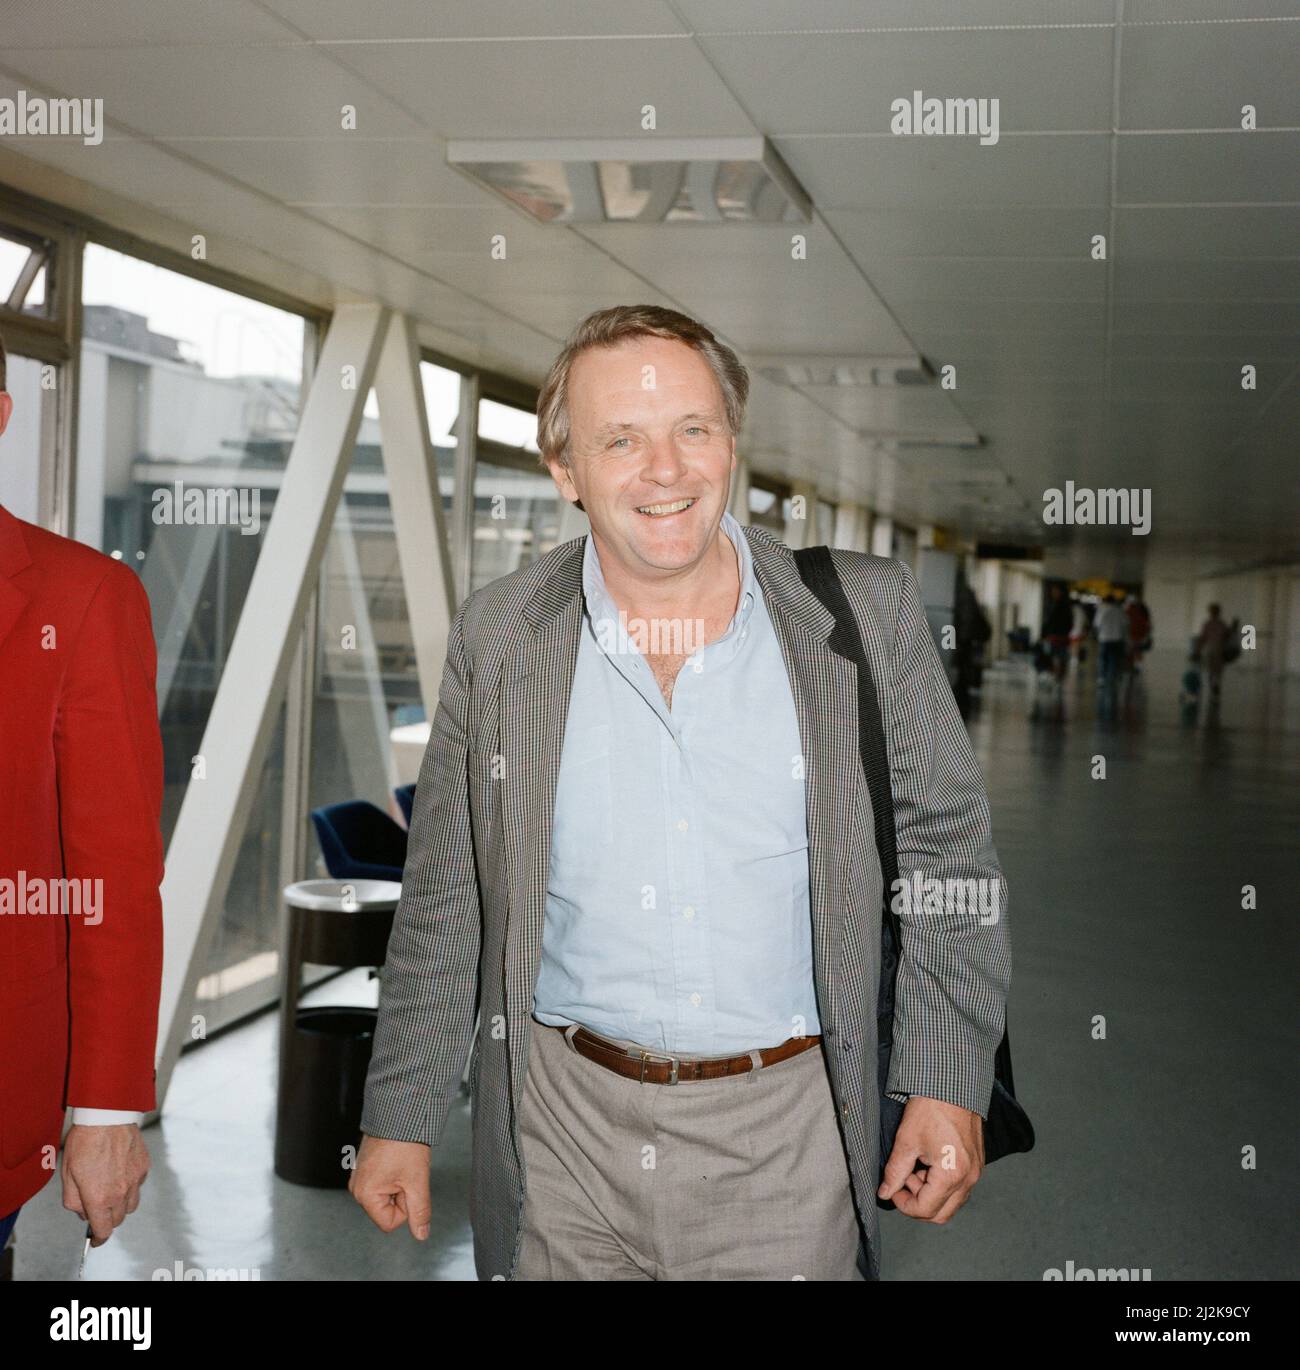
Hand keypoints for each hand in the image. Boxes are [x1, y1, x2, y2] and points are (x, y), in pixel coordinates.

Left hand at [61, 1124, 149, 1246]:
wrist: (109, 1115)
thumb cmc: (85, 1141)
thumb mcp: (67, 1174)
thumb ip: (73, 1200)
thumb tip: (83, 1211)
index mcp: (100, 1197)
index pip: (104, 1230)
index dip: (98, 1238)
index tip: (95, 1239)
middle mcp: (121, 1192)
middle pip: (118, 1220)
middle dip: (107, 1220)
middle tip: (97, 1210)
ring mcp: (136, 1179)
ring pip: (131, 1205)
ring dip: (120, 1205)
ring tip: (110, 1192)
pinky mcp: (144, 1166)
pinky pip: (139, 1185)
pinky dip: (130, 1186)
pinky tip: (119, 1173)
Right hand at [349, 1135, 432, 1238]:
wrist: (398, 1113)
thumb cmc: (405, 1144)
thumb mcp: (417, 1181)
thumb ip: (419, 1211)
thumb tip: (421, 1235)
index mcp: (365, 1194)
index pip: (389, 1223)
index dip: (405, 1208)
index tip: (408, 1184)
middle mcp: (357, 1188)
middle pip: (386, 1210)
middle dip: (401, 1195)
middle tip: (406, 1172)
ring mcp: (359, 1177)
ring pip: (386, 1197)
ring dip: (398, 1185)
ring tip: (401, 1164)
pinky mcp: (364, 1168)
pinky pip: (382, 1184)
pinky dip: (393, 1176)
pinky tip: (396, 1160)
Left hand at [877, 1096, 983, 1223]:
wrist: (953, 1084)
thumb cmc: (931, 1107)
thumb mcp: (906, 1140)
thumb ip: (895, 1171)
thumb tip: (885, 1192)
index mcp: (951, 1175)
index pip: (925, 1209)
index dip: (904, 1204)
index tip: (892, 1190)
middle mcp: (969, 1178)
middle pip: (941, 1213)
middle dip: (918, 1204)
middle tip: (902, 1184)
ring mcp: (976, 1171)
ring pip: (951, 1201)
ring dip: (929, 1193)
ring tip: (914, 1168)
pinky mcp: (977, 1163)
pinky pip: (959, 1187)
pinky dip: (941, 1184)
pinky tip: (927, 1163)